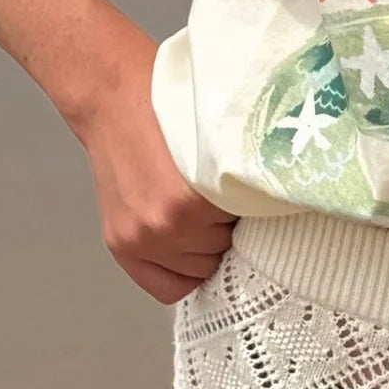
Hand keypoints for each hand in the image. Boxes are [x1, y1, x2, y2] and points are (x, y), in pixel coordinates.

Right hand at [75, 36, 238, 303]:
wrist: (115, 100)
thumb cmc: (170, 113)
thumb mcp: (221, 141)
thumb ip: (242, 179)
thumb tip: (273, 203)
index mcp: (196, 199)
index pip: (251, 234)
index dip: (253, 216)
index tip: (252, 204)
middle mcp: (167, 225)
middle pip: (225, 254)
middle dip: (227, 230)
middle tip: (220, 202)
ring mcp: (141, 239)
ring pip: (199, 271)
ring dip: (203, 248)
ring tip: (197, 212)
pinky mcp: (121, 246)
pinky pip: (168, 287)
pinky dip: (180, 271)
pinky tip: (184, 244)